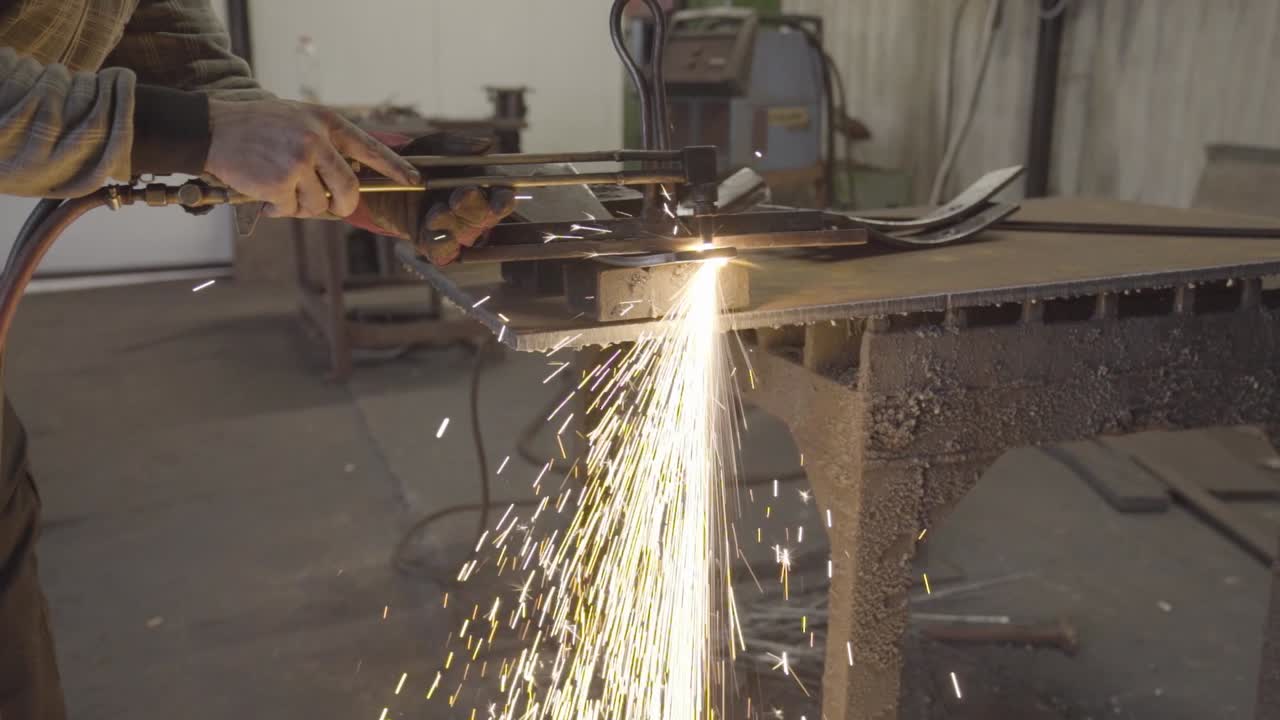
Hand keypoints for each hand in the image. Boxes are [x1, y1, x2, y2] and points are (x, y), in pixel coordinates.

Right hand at [204, 99, 419, 218]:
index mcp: (325, 122)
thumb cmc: (257, 127)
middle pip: (349, 188)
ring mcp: (299, 161)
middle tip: (332, 206)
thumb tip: (350, 181)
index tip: (415, 181)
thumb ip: (326, 143)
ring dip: (302, 206)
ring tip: (282, 188)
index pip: (369, 148)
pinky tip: (265, 193)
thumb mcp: (298, 120)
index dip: (395, 167)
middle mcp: (316, 140)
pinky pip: (292, 209)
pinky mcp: (280, 182)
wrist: (213, 129)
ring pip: (319, 204)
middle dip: (343, 204)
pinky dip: (280, 209)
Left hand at [352, 133, 517, 265]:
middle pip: (485, 217)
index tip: (499, 203)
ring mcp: (454, 230)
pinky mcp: (434, 245)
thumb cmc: (417, 161)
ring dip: (452, 224)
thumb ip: (458, 146)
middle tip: (457, 197)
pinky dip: (439, 244)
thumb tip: (486, 143)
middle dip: (473, 208)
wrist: (383, 181)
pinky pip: (443, 252)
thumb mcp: (434, 148)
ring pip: (464, 234)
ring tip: (434, 214)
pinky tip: (430, 232)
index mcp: (481, 186)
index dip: (504, 201)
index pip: (503, 196)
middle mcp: (473, 211)